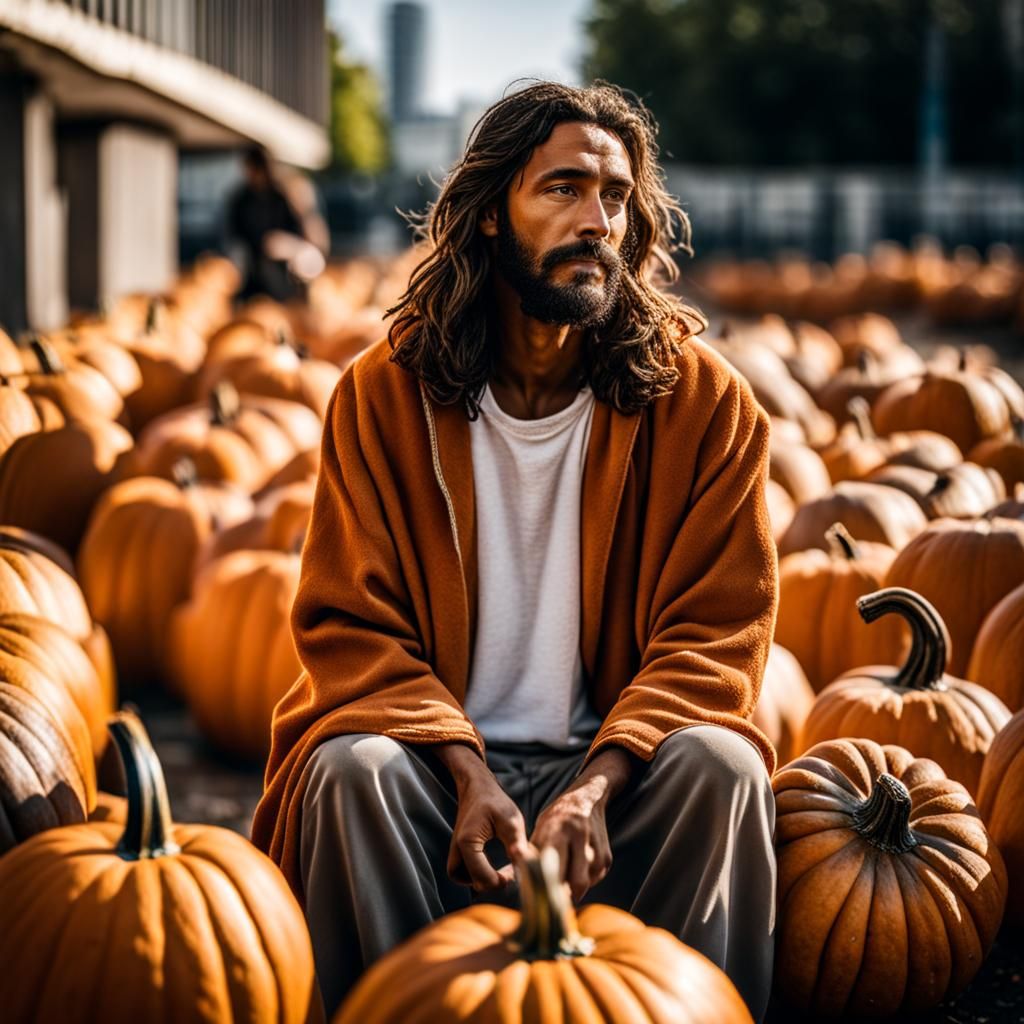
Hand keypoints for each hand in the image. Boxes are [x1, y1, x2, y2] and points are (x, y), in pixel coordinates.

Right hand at [434, 743, 529, 892]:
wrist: (477, 786)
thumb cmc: (495, 800)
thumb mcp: (511, 820)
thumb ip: (517, 844)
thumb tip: (524, 867)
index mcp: (468, 842)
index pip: (483, 877)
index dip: (502, 881)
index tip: (517, 872)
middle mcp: (456, 848)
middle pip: (473, 882)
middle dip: (494, 883)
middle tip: (511, 873)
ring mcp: (454, 849)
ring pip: (464, 879)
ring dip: (482, 880)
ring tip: (500, 872)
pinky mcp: (457, 849)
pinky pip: (461, 872)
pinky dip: (474, 875)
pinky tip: (489, 868)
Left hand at [530, 747, 632, 902]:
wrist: (588, 799)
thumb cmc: (557, 817)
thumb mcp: (541, 827)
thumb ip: (531, 853)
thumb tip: (516, 878)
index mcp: (559, 828)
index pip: (554, 866)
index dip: (547, 887)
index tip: (539, 897)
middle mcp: (581, 836)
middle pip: (576, 882)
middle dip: (565, 893)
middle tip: (553, 894)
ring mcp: (597, 847)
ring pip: (586, 884)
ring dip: (573, 886)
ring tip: (564, 872)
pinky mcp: (608, 858)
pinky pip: (593, 881)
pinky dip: (584, 880)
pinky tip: (576, 866)